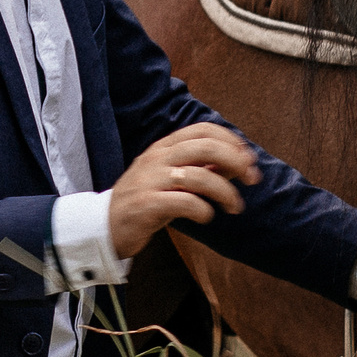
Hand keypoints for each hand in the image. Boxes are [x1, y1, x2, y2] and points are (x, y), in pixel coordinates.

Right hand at [109, 123, 259, 257]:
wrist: (104, 226)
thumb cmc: (145, 202)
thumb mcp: (171, 179)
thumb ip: (200, 169)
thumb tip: (236, 164)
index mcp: (164, 147)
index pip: (202, 130)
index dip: (230, 140)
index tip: (248, 158)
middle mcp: (157, 159)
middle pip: (206, 148)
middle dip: (236, 161)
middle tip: (252, 179)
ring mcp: (150, 181)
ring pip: (199, 176)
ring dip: (225, 192)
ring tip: (234, 207)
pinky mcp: (147, 205)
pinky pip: (184, 202)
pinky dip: (203, 210)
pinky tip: (206, 216)